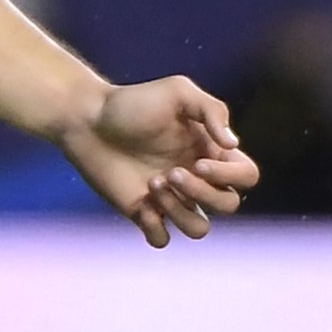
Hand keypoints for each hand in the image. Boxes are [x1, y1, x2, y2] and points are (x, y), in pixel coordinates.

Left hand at [58, 75, 259, 248]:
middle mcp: (195, 177)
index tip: (199, 161)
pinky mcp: (142, 210)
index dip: (231, 176)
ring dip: (181, 211)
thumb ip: (212, 110)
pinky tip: (141, 204)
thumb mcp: (177, 91)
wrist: (85, 117)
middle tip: (171, 172)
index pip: (246, 176)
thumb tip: (233, 146)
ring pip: (199, 229)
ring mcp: (169, 197)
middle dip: (203, 193)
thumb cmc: (132, 102)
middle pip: (228, 205)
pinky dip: (156, 228)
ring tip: (153, 184)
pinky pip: (162, 239)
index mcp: (209, 151)